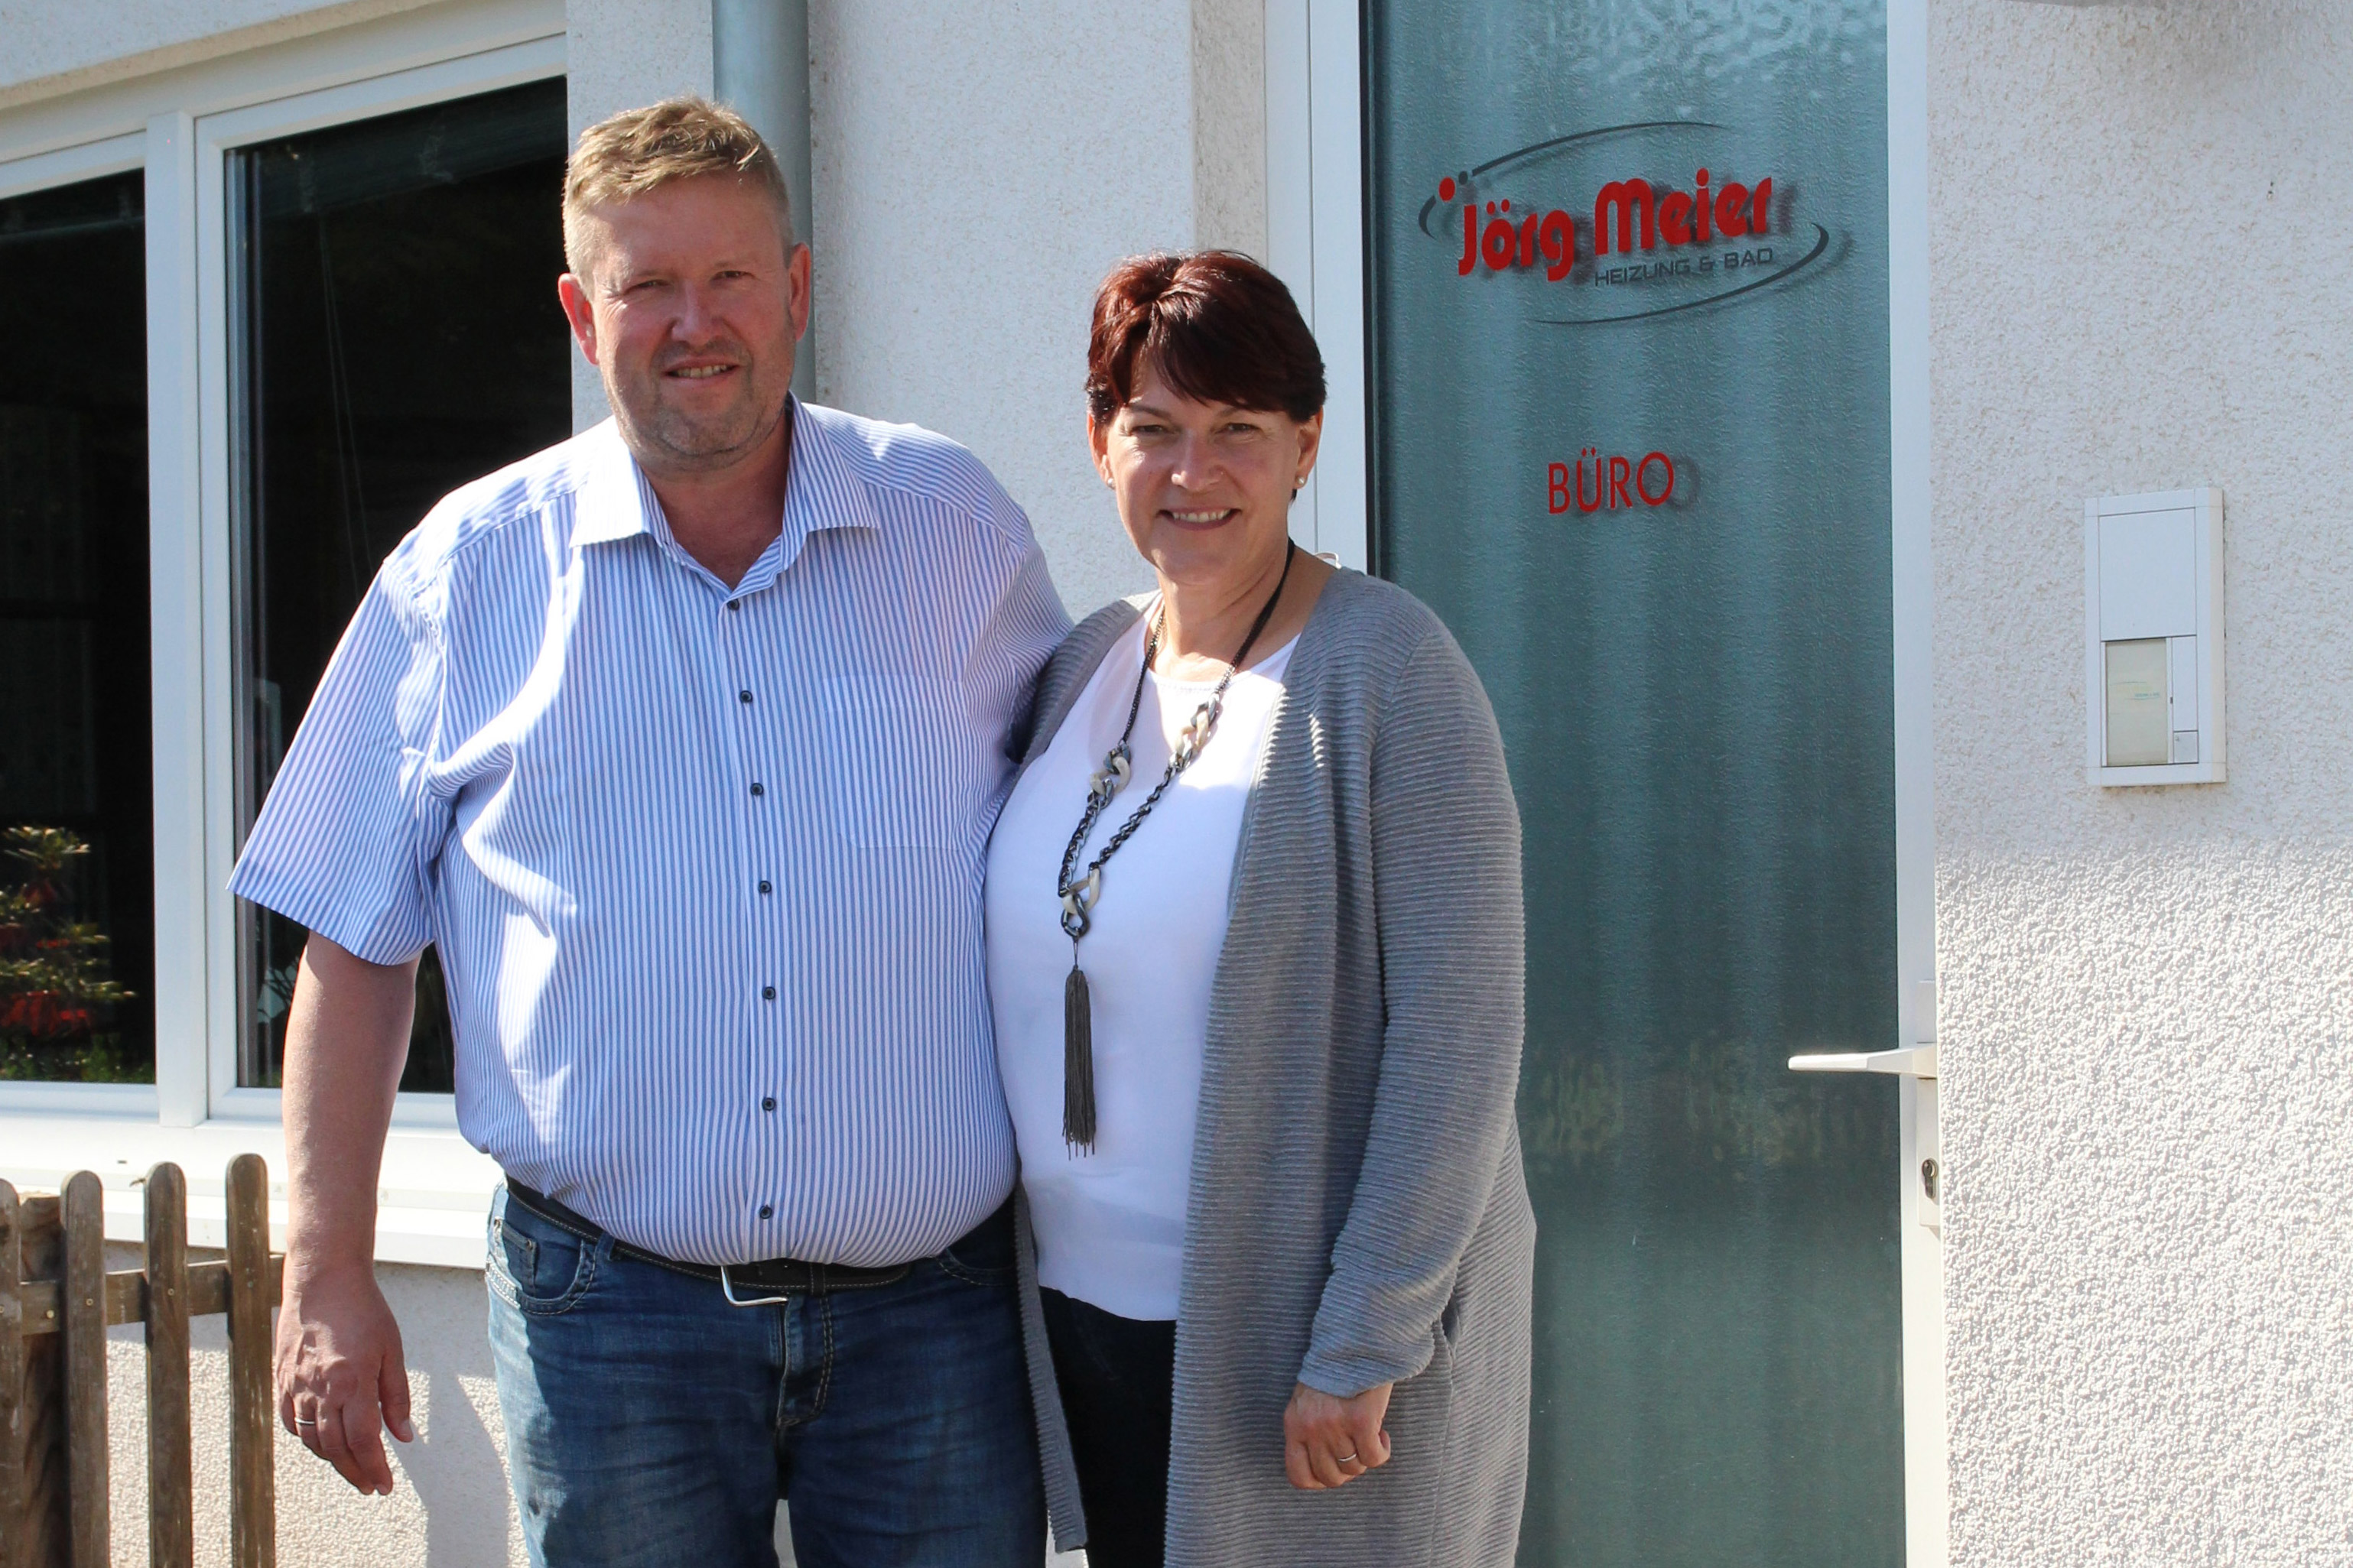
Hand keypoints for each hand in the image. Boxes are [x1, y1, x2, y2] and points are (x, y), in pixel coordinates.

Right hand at [275, 1259, 414, 1494]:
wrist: (323, 1279)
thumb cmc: (364, 1310)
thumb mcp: (391, 1350)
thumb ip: (396, 1396)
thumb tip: (403, 1437)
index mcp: (352, 1382)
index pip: (363, 1441)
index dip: (374, 1468)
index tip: (385, 1486)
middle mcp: (320, 1390)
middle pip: (335, 1448)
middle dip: (355, 1473)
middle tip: (371, 1486)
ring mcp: (296, 1386)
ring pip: (311, 1439)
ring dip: (332, 1459)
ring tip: (352, 1467)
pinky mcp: (281, 1379)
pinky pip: (290, 1421)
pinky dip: (306, 1438)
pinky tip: (322, 1441)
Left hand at [1284, 1381, 1392, 1489]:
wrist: (1355, 1340)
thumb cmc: (1334, 1372)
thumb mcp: (1306, 1401)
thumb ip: (1308, 1431)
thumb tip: (1323, 1466)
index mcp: (1293, 1424)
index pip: (1298, 1475)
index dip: (1319, 1481)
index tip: (1334, 1470)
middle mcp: (1311, 1428)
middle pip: (1331, 1476)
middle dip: (1348, 1470)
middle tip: (1357, 1450)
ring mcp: (1335, 1426)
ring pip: (1355, 1468)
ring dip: (1366, 1455)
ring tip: (1370, 1433)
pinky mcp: (1361, 1421)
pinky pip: (1374, 1458)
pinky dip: (1382, 1450)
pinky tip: (1382, 1433)